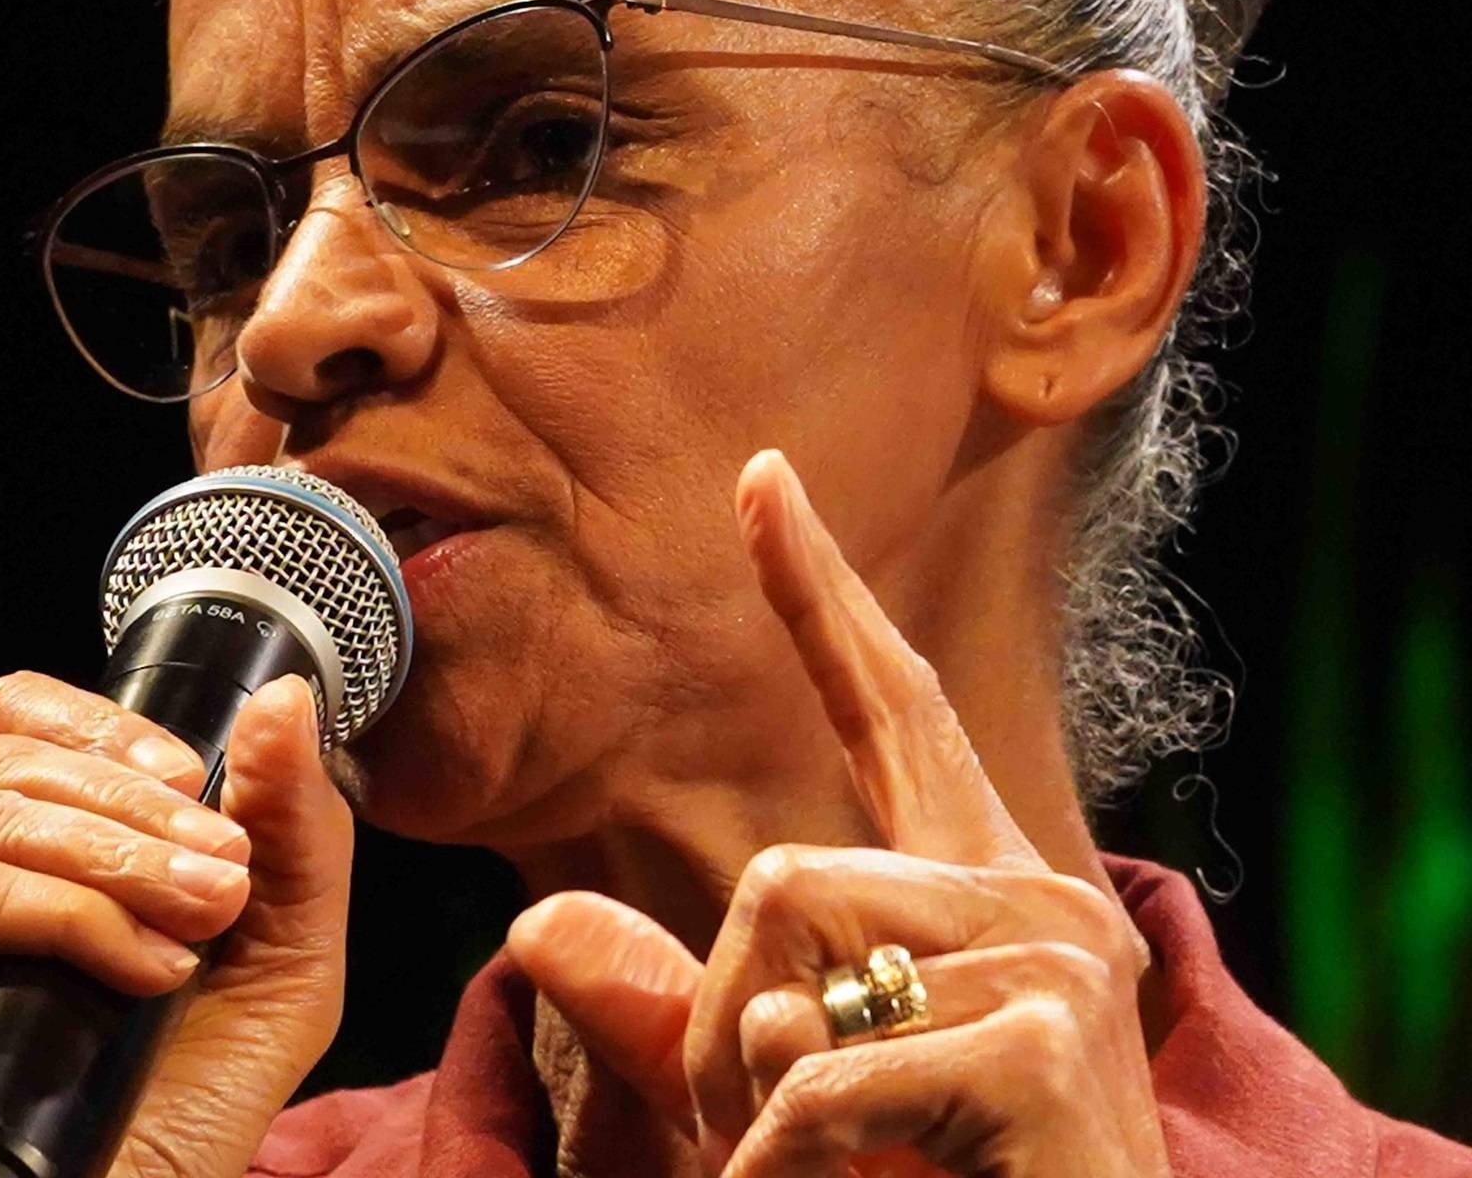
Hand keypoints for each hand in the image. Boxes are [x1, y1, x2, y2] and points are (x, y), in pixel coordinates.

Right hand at [0, 671, 351, 1177]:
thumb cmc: (171, 1114)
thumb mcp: (273, 957)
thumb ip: (294, 827)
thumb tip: (283, 693)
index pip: (18, 722)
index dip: (109, 733)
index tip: (199, 785)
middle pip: (10, 758)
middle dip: (139, 809)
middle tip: (223, 877)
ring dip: (121, 860)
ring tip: (197, 926)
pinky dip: (70, 916)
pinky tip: (140, 972)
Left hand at [506, 449, 1166, 1176]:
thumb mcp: (786, 1097)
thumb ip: (668, 1012)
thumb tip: (532, 926)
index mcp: (983, 890)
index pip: (893, 709)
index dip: (817, 595)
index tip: (758, 477)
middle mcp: (1036, 900)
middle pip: (779, 876)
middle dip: (716, 1027)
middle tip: (757, 1135)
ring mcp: (1054, 964)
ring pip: (789, 968)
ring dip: (747, 1100)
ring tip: (813, 1169)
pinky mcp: (1044, 1047)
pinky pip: (823, 1082)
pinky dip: (781, 1166)